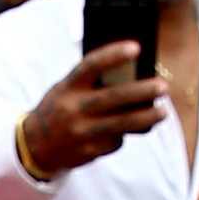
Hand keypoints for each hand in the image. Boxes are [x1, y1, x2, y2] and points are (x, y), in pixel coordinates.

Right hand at [20, 39, 164, 176]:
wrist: (35, 147)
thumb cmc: (59, 109)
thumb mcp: (66, 90)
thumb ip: (91, 83)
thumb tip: (131, 78)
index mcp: (68, 87)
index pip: (91, 65)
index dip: (114, 55)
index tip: (136, 48)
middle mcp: (74, 108)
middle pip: (113, 97)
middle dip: (141, 92)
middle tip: (162, 87)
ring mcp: (81, 132)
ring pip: (121, 124)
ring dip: (146, 118)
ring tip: (163, 111)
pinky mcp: (89, 151)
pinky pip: (115, 141)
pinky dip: (124, 134)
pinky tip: (125, 130)